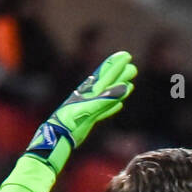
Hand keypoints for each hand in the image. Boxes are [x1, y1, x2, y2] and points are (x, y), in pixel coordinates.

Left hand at [26, 50, 137, 172]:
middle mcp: (90, 96)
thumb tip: (124, 87)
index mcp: (90, 92)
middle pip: (108, 83)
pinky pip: (104, 110)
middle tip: (132, 68)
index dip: (115, 65)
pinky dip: (112, 106)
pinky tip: (119, 105)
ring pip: (108, 95)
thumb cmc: (70, 121)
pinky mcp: (89, 118)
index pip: (106, 74)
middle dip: (120, 75)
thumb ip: (106, 99)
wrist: (58, 135)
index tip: (126, 56)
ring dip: (119, 90)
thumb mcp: (88, 109)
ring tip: (130, 84)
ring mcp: (90, 107)